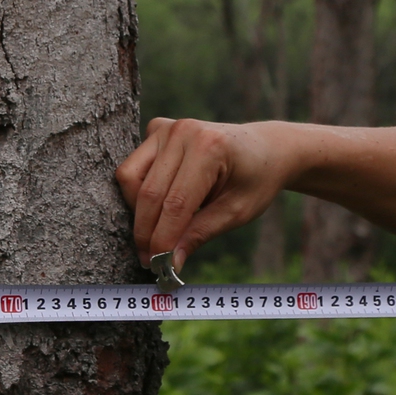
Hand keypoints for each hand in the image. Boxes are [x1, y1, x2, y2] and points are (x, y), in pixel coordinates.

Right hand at [114, 118, 293, 268]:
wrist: (265, 149)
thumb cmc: (255, 181)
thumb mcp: (236, 212)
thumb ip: (200, 234)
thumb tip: (169, 263)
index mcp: (210, 147)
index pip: (175, 203)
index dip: (163, 239)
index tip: (158, 267)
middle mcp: (183, 131)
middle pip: (148, 193)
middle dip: (146, 232)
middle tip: (149, 260)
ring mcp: (167, 127)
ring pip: (130, 178)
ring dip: (138, 211)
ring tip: (157, 230)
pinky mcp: (157, 129)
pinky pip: (133, 167)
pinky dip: (139, 192)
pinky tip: (161, 203)